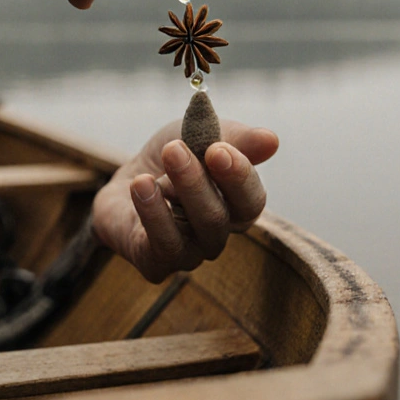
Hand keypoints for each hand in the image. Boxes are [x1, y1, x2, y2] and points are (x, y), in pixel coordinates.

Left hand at [91, 120, 277, 282]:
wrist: (127, 178)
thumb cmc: (174, 157)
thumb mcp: (202, 136)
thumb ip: (236, 138)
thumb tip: (271, 140)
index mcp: (237, 206)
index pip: (251, 200)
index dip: (239, 176)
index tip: (217, 149)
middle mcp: (218, 234)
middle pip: (219, 218)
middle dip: (197, 181)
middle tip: (175, 150)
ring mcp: (190, 253)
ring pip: (192, 233)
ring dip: (175, 196)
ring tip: (152, 169)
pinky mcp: (157, 264)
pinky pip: (162, 245)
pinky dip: (152, 213)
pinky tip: (141, 184)